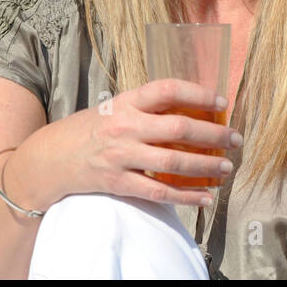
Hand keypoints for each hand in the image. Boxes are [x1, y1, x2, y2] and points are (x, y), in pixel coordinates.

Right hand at [20, 79, 240, 208]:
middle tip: (235, 139)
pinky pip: (159, 191)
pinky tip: (206, 197)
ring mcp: (121, 156)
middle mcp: (125, 126)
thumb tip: (195, 108)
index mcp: (126, 101)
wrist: (51, 157)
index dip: (198, 94)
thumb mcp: (117, 106)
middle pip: (178, 128)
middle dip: (213, 135)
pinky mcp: (118, 183)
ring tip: (226, 168)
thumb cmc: (93, 128)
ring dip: (206, 166)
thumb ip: (149, 106)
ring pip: (173, 162)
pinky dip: (186, 196)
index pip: (167, 90)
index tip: (222, 102)